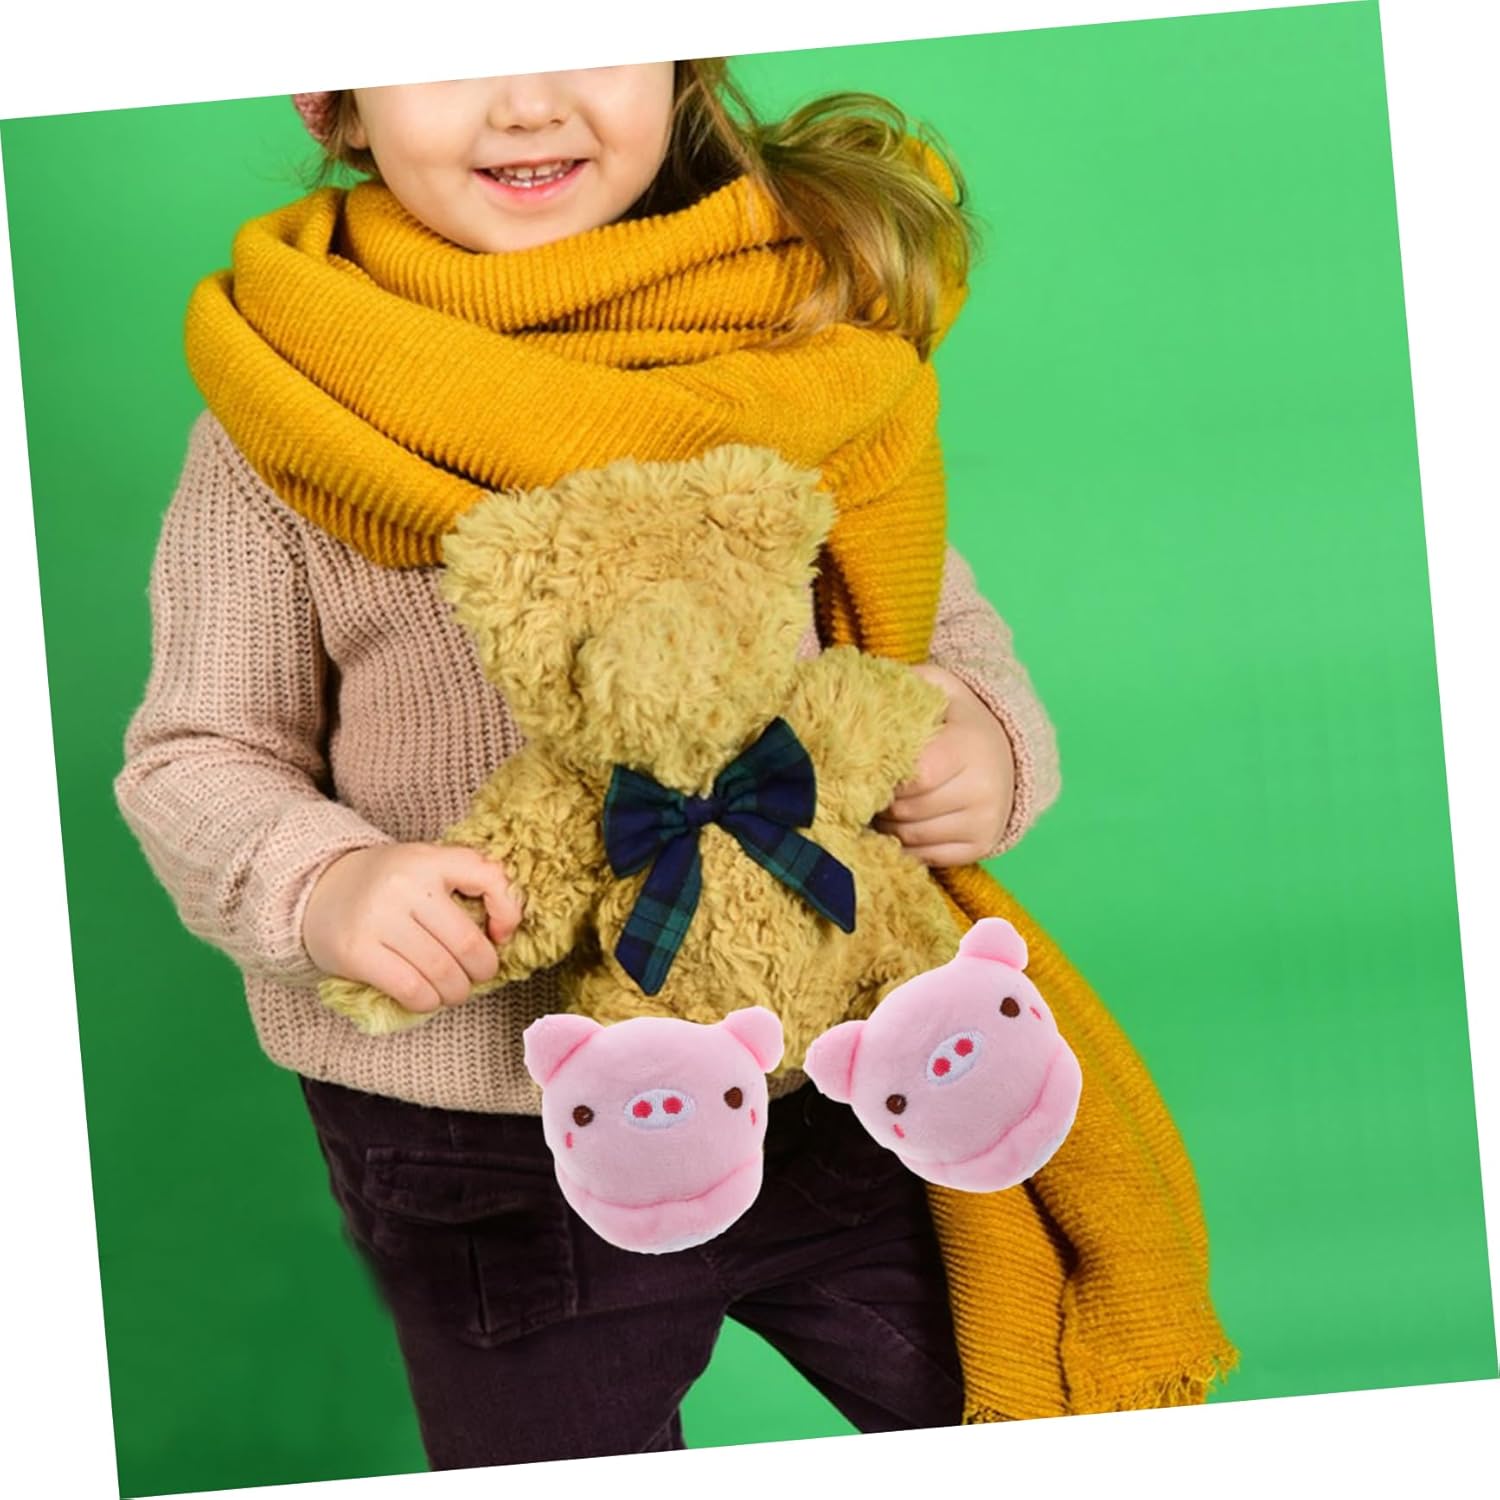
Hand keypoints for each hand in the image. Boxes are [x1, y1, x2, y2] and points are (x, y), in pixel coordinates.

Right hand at [302, 843, 523, 1013]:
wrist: (315, 890)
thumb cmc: (385, 885)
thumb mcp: (424, 866)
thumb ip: (464, 885)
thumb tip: (503, 934)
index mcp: (428, 858)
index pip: (489, 877)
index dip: (509, 911)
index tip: (501, 935)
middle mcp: (404, 885)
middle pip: (466, 942)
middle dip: (481, 969)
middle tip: (476, 976)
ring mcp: (378, 918)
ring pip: (442, 971)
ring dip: (456, 992)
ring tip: (453, 991)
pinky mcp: (357, 951)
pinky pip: (411, 989)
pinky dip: (427, 1001)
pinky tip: (426, 998)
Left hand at [872, 663, 1016, 866]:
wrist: (1009, 756)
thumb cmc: (959, 721)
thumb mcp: (942, 689)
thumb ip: (908, 682)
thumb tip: (864, 685)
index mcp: (968, 747)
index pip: (915, 776)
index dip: (883, 776)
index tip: (865, 769)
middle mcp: (983, 789)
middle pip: (907, 810)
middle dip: (877, 803)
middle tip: (864, 790)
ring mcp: (984, 822)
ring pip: (912, 837)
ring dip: (886, 826)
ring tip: (879, 806)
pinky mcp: (980, 847)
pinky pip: (925, 857)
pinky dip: (904, 846)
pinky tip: (898, 826)